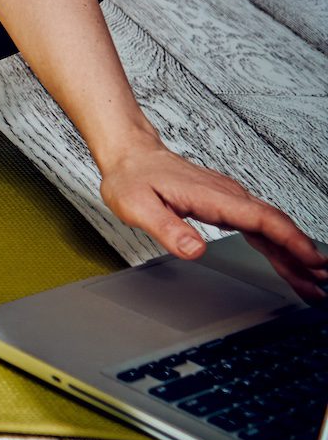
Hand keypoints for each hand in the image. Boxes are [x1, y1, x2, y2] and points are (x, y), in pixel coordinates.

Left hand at [99, 143, 325, 300]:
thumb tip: (193, 250)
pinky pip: (259, 227)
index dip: (290, 241)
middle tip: (320, 283)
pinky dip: (277, 246)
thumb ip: (167, 228)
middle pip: (275, 226)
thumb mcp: (138, 206)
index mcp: (213, 197)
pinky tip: (287, 261)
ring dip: (293, 254)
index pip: (261, 219)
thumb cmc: (132, 178)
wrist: (131, 155)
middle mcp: (229, 196)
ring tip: (312, 282)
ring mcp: (230, 200)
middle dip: (301, 254)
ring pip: (270, 228)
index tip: (311, 260)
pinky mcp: (226, 206)